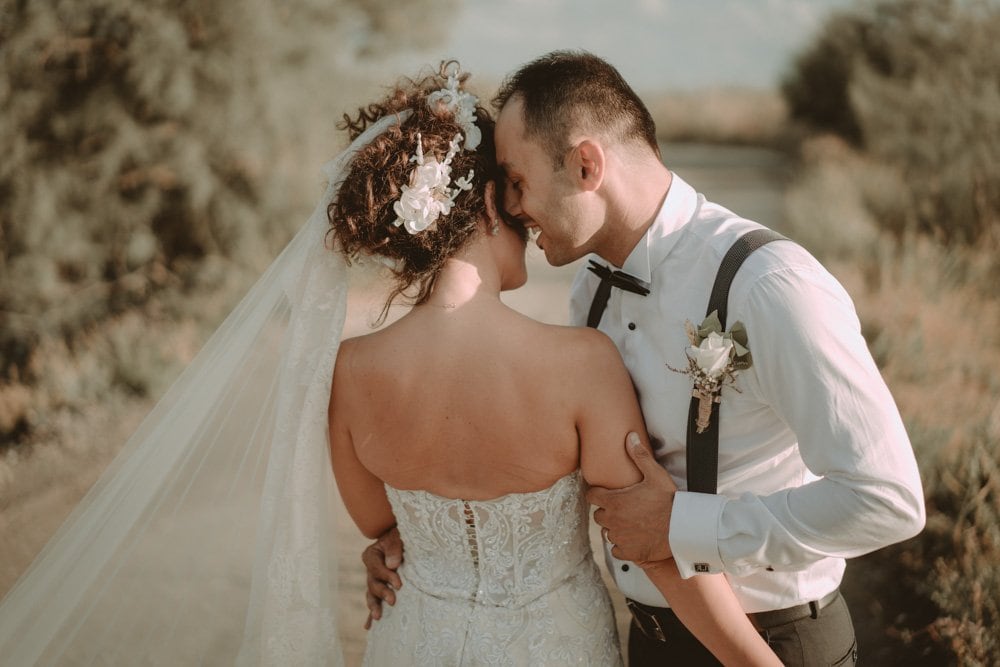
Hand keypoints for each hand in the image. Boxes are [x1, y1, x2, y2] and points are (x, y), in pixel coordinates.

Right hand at [361, 525, 403, 628]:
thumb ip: (394, 547)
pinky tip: (369, 626)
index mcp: (371, 555)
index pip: (375, 568)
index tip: (399, 584)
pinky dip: (371, 614)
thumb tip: (392, 565)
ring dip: (374, 606)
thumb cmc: (402, 535)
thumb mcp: (398, 535)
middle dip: (382, 593)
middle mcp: (370, 569)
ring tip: (378, 617)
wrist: (406, 539)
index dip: (386, 576)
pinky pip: (375, 602)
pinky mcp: (381, 588)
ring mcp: (375, 580)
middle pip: (372, 583)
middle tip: (393, 600)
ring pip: (371, 595)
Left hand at [586, 432, 674, 561]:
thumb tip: (630, 436)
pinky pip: (616, 550)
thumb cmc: (669, 501)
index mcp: (614, 501)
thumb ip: (640, 456)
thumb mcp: (655, 475)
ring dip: (615, 528)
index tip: (604, 493)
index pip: (591, 496)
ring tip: (631, 523)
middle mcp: (612, 520)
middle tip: (622, 509)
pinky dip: (622, 546)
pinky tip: (634, 539)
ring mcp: (619, 538)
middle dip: (607, 511)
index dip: (597, 494)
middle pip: (598, 515)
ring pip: (608, 532)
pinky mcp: (628, 552)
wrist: (682, 529)